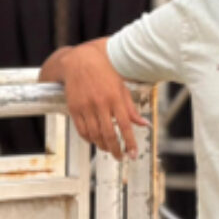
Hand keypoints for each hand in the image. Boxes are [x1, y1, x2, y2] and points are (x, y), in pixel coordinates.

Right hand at [61, 43, 147, 159]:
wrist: (79, 61)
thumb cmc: (104, 72)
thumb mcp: (121, 87)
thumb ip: (131, 108)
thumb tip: (144, 125)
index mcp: (115, 97)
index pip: (125, 125)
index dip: (130, 142)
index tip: (133, 154)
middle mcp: (100, 103)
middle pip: (108, 134)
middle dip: (116, 149)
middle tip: (120, 157)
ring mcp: (85, 107)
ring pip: (94, 135)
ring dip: (102, 146)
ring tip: (109, 149)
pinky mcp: (74, 109)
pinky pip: (81, 130)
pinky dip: (89, 139)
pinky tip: (95, 141)